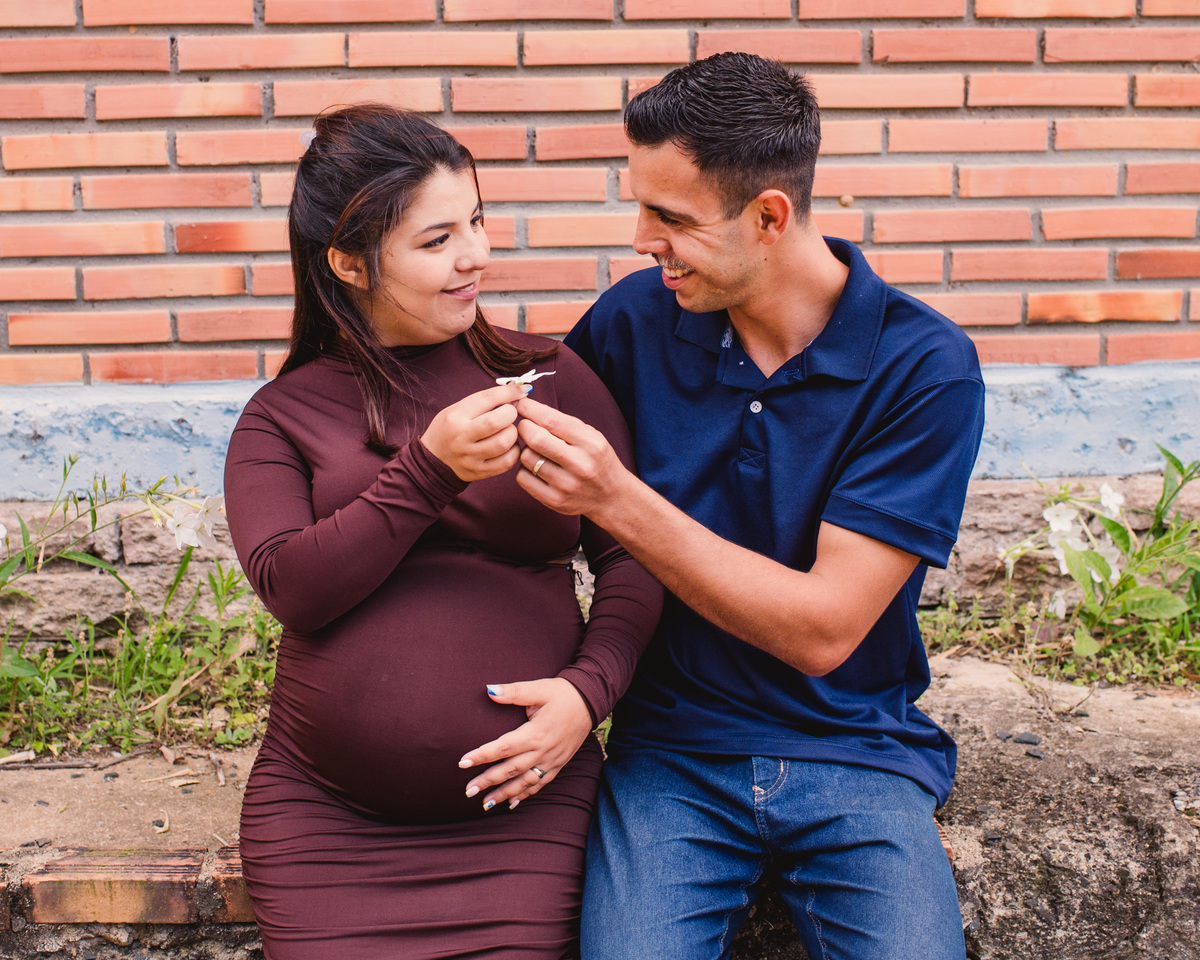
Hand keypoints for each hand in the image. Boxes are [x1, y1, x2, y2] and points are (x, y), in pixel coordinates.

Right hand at [420, 383, 525, 481]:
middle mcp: (461, 438)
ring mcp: (469, 458)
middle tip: (509, 415)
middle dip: (511, 414)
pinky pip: (506, 462)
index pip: (487, 399)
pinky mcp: (478, 472)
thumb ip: (486, 401)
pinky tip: (509, 446)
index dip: (508, 392)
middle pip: (496, 423)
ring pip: (504, 443)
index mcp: (455, 417)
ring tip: (508, 431)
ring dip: (513, 434)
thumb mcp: (459, 409)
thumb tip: (518, 393)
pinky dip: (514, 452)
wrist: (432, 459)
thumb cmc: (450, 429)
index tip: (520, 391)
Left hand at [458, 678, 593, 811]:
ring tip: (485, 804)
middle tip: (467, 791)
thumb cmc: (562, 693)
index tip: (462, 762)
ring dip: (504, 794)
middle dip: (488, 782)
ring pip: (524, 782)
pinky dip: (526, 794)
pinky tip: (512, 802)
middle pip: (510, 770)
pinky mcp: (559, 764)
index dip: (481, 756)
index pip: (502, 748)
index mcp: (535, 733)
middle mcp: (543, 751)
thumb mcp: (538, 689)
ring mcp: (552, 760)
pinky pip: (540, 784)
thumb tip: (489, 690)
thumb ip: (513, 692)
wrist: (590, 701)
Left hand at [513, 397, 631, 519]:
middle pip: (535, 438)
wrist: (612, 497)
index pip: (550, 420)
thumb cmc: (596, 460)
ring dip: (526, 450)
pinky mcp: (555, 500)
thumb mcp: (590, 436)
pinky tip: (537, 469)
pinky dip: (525, 470)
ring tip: (538, 451)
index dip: (529, 410)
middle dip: (524, 428)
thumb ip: (562, 422)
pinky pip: (523, 478)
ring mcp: (567, 485)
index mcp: (591, 443)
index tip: (522, 406)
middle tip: (526, 427)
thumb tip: (525, 407)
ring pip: (526, 457)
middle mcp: (580, 464)